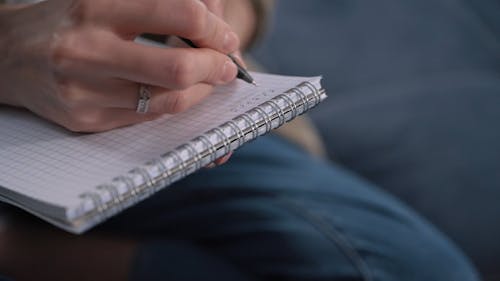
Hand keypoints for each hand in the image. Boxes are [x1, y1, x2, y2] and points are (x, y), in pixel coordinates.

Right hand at [0, 0, 239, 131]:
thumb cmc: (68, 21)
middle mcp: (88, 49)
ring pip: (167, 101)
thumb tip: (213, 18)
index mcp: (97, 6)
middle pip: (178, 67)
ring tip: (207, 81)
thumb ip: (158, 5)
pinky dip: (174, 106)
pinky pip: (146, 119)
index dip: (214, 28)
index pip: (181, 12)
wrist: (9, 54)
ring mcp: (84, 90)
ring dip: (201, 93)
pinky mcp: (85, 119)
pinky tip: (180, 95)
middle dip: (215, 68)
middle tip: (226, 66)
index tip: (225, 37)